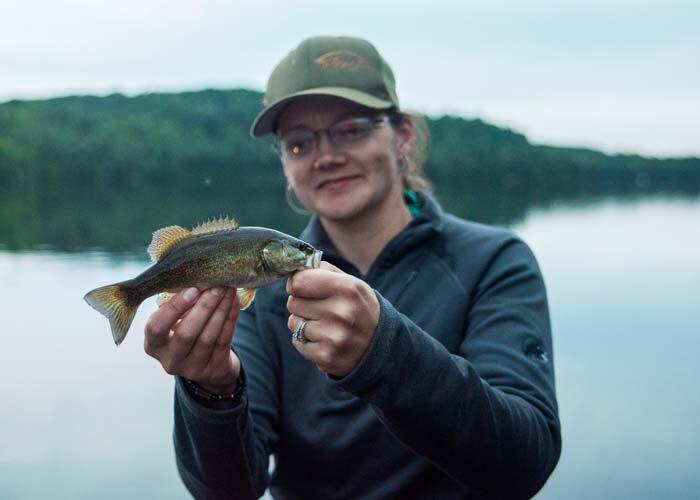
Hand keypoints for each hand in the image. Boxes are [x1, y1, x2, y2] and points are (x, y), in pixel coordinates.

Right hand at [144, 286, 240, 393]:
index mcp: (153, 345)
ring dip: (220, 310)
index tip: (193, 288)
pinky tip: (234, 302)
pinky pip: (224, 340)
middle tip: (217, 286)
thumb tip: (195, 279)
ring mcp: (192, 368)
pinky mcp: (213, 369)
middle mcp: (170, 360)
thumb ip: (177, 305)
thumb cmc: (186, 331)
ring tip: (228, 290)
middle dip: (204, 307)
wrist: (207, 364)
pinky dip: (230, 318)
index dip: (174, 308)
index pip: (157, 327)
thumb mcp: (174, 322)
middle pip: (186, 334)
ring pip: (208, 337)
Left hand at [286, 262, 379, 377]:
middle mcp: (341, 312)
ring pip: (293, 323)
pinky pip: (297, 342)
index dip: (297, 284)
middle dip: (302, 304)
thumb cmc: (359, 308)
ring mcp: (334, 337)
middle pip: (293, 302)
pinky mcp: (326, 356)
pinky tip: (325, 340)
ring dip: (303, 323)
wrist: (382, 345)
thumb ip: (323, 271)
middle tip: (320, 309)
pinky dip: (306, 341)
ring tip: (325, 325)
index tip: (303, 288)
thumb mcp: (351, 282)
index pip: (298, 281)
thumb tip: (294, 268)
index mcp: (347, 288)